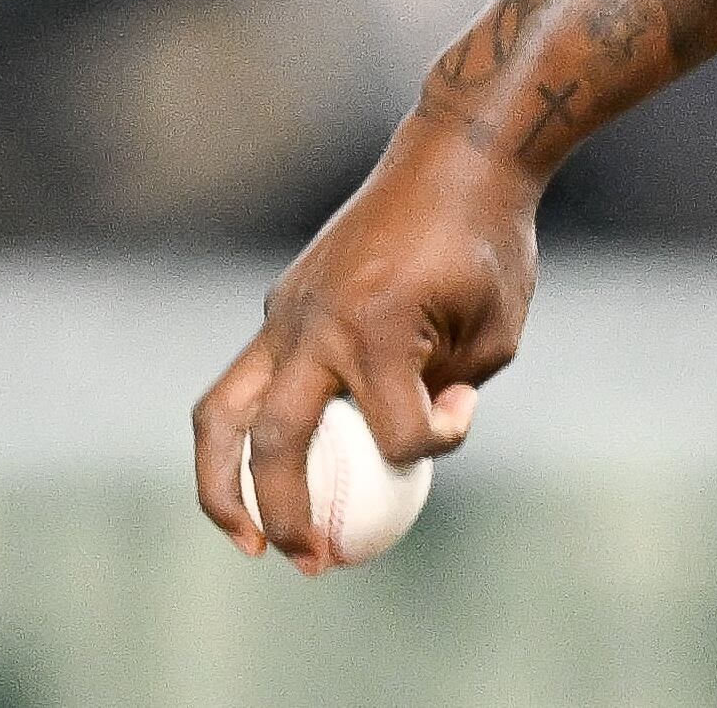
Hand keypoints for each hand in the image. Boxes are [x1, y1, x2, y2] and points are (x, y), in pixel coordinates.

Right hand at [191, 112, 538, 572]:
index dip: (436, 441)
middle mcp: (316, 322)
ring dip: (223, 487)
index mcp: (376, 327)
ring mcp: (287, 311)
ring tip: (247, 539)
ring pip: (222, 413)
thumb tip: (408, 442)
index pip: (395, 432)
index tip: (462, 415)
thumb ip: (447, 396)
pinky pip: (250, 378)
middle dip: (284, 515)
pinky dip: (254, 430)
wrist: (459, 154)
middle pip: (273, 443)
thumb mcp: (494, 329)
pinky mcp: (280, 303)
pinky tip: (279, 467)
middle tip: (310, 562)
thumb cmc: (490, 243)